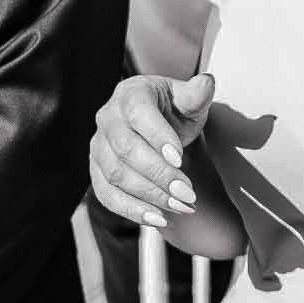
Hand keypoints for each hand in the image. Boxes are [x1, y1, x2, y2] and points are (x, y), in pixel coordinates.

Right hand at [90, 72, 215, 230]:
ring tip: (181, 207)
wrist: (157, 127)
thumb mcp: (189, 100)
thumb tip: (206, 83)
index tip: (180, 159)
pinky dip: (131, 210)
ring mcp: (99, 146)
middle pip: (126, 149)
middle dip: (158, 174)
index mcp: (131, 94)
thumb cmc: (173, 110)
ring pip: (116, 175)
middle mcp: (108, 118)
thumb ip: (197, 94)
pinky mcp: (97, 171)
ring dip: (149, 195)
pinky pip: (107, 194)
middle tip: (187, 192)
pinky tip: (159, 219)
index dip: (158, 137)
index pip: (139, 113)